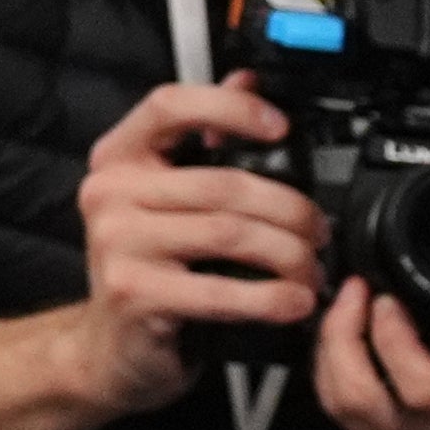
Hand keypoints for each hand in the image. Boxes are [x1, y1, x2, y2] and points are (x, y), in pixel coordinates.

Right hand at [68, 84, 326, 406]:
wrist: (111, 349)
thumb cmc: (151, 272)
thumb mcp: (171, 202)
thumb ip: (204, 142)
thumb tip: (246, 81)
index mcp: (119, 159)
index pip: (169, 106)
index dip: (230, 109)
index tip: (281, 127)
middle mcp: (110, 193)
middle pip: (225, 183)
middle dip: (292, 210)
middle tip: (320, 233)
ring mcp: (117, 243)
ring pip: (232, 233)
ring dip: (290, 255)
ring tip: (312, 270)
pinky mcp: (134, 292)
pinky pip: (222, 290)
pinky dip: (273, 298)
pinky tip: (295, 302)